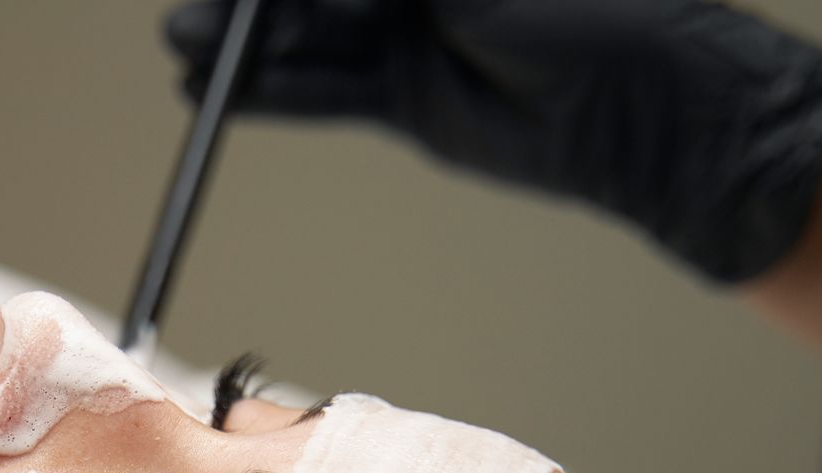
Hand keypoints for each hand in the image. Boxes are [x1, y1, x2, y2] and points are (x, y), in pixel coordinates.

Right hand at [165, 0, 821, 282]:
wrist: (638, 114)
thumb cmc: (585, 13)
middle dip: (249, 6)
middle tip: (187, 20)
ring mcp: (410, 39)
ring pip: (311, 38)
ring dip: (247, 50)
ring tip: (183, 54)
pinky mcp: (406, 99)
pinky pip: (327, 91)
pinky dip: (277, 92)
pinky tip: (225, 92)